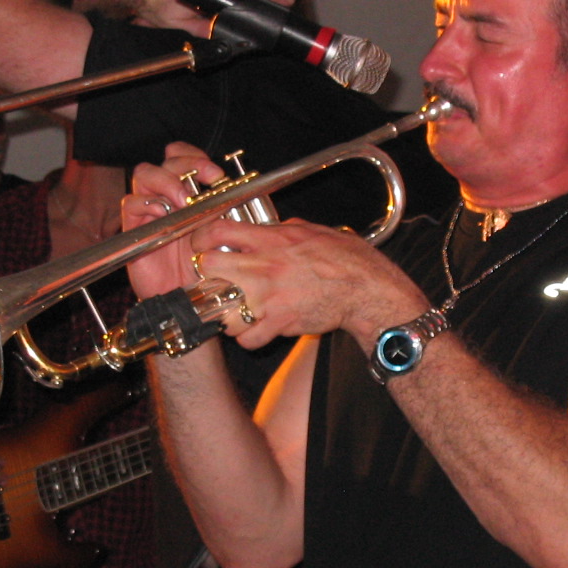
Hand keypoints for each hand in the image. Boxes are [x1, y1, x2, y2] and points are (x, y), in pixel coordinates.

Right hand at [122, 142, 225, 297]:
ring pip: (145, 174)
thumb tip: (242, 188)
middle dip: (187, 165)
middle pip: (167, 161)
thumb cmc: (206, 267)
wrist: (188, 297)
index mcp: (188, 193)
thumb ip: (224, 210)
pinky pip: (131, 203)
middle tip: (205, 181)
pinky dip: (146, 202)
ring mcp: (150, 211)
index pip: (184, 157)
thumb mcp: (222, 234)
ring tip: (184, 199)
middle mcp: (167, 197)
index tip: (217, 174)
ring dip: (167, 181)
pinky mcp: (134, 228)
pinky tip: (163, 212)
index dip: (197, 158)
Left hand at [189, 218, 428, 349]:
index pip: (218, 231)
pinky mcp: (280, 322)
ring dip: (225, 313)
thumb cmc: (345, 258)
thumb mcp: (312, 231)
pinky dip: (247, 338)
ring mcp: (270, 297)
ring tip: (235, 312)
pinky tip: (255, 330)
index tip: (202, 247)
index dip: (202, 239)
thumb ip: (284, 229)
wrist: (365, 288)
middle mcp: (264, 266)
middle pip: (209, 268)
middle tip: (217, 282)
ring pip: (222, 310)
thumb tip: (268, 228)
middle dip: (208, 276)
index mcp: (271, 240)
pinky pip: (246, 338)